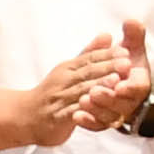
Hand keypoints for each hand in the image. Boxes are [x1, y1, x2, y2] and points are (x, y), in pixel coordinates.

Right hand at [19, 25, 141, 140]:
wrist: (26, 116)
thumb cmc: (53, 91)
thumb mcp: (69, 69)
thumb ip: (90, 54)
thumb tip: (108, 35)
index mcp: (68, 68)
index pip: (89, 58)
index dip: (107, 55)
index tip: (125, 50)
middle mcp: (64, 81)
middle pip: (87, 73)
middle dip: (107, 67)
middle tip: (127, 63)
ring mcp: (60, 99)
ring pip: (81, 91)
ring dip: (99, 85)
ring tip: (116, 81)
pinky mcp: (59, 118)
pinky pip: (73, 113)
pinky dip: (85, 109)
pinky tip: (97, 107)